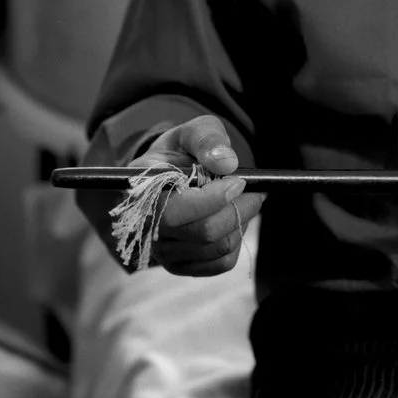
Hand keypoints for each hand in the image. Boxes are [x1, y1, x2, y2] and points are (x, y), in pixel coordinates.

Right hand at [79, 112, 262, 276]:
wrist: (171, 175)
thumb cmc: (180, 152)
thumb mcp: (191, 132)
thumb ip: (206, 139)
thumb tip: (226, 162)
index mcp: (142, 193)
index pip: (176, 212)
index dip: (214, 199)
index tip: (239, 181)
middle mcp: (146, 228)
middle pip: (203, 233)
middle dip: (238, 210)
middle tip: (255, 190)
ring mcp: (162, 251)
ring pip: (217, 248)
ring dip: (241, 222)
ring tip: (243, 200)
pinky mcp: (181, 265)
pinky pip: (221, 263)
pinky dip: (236, 239)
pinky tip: (232, 218)